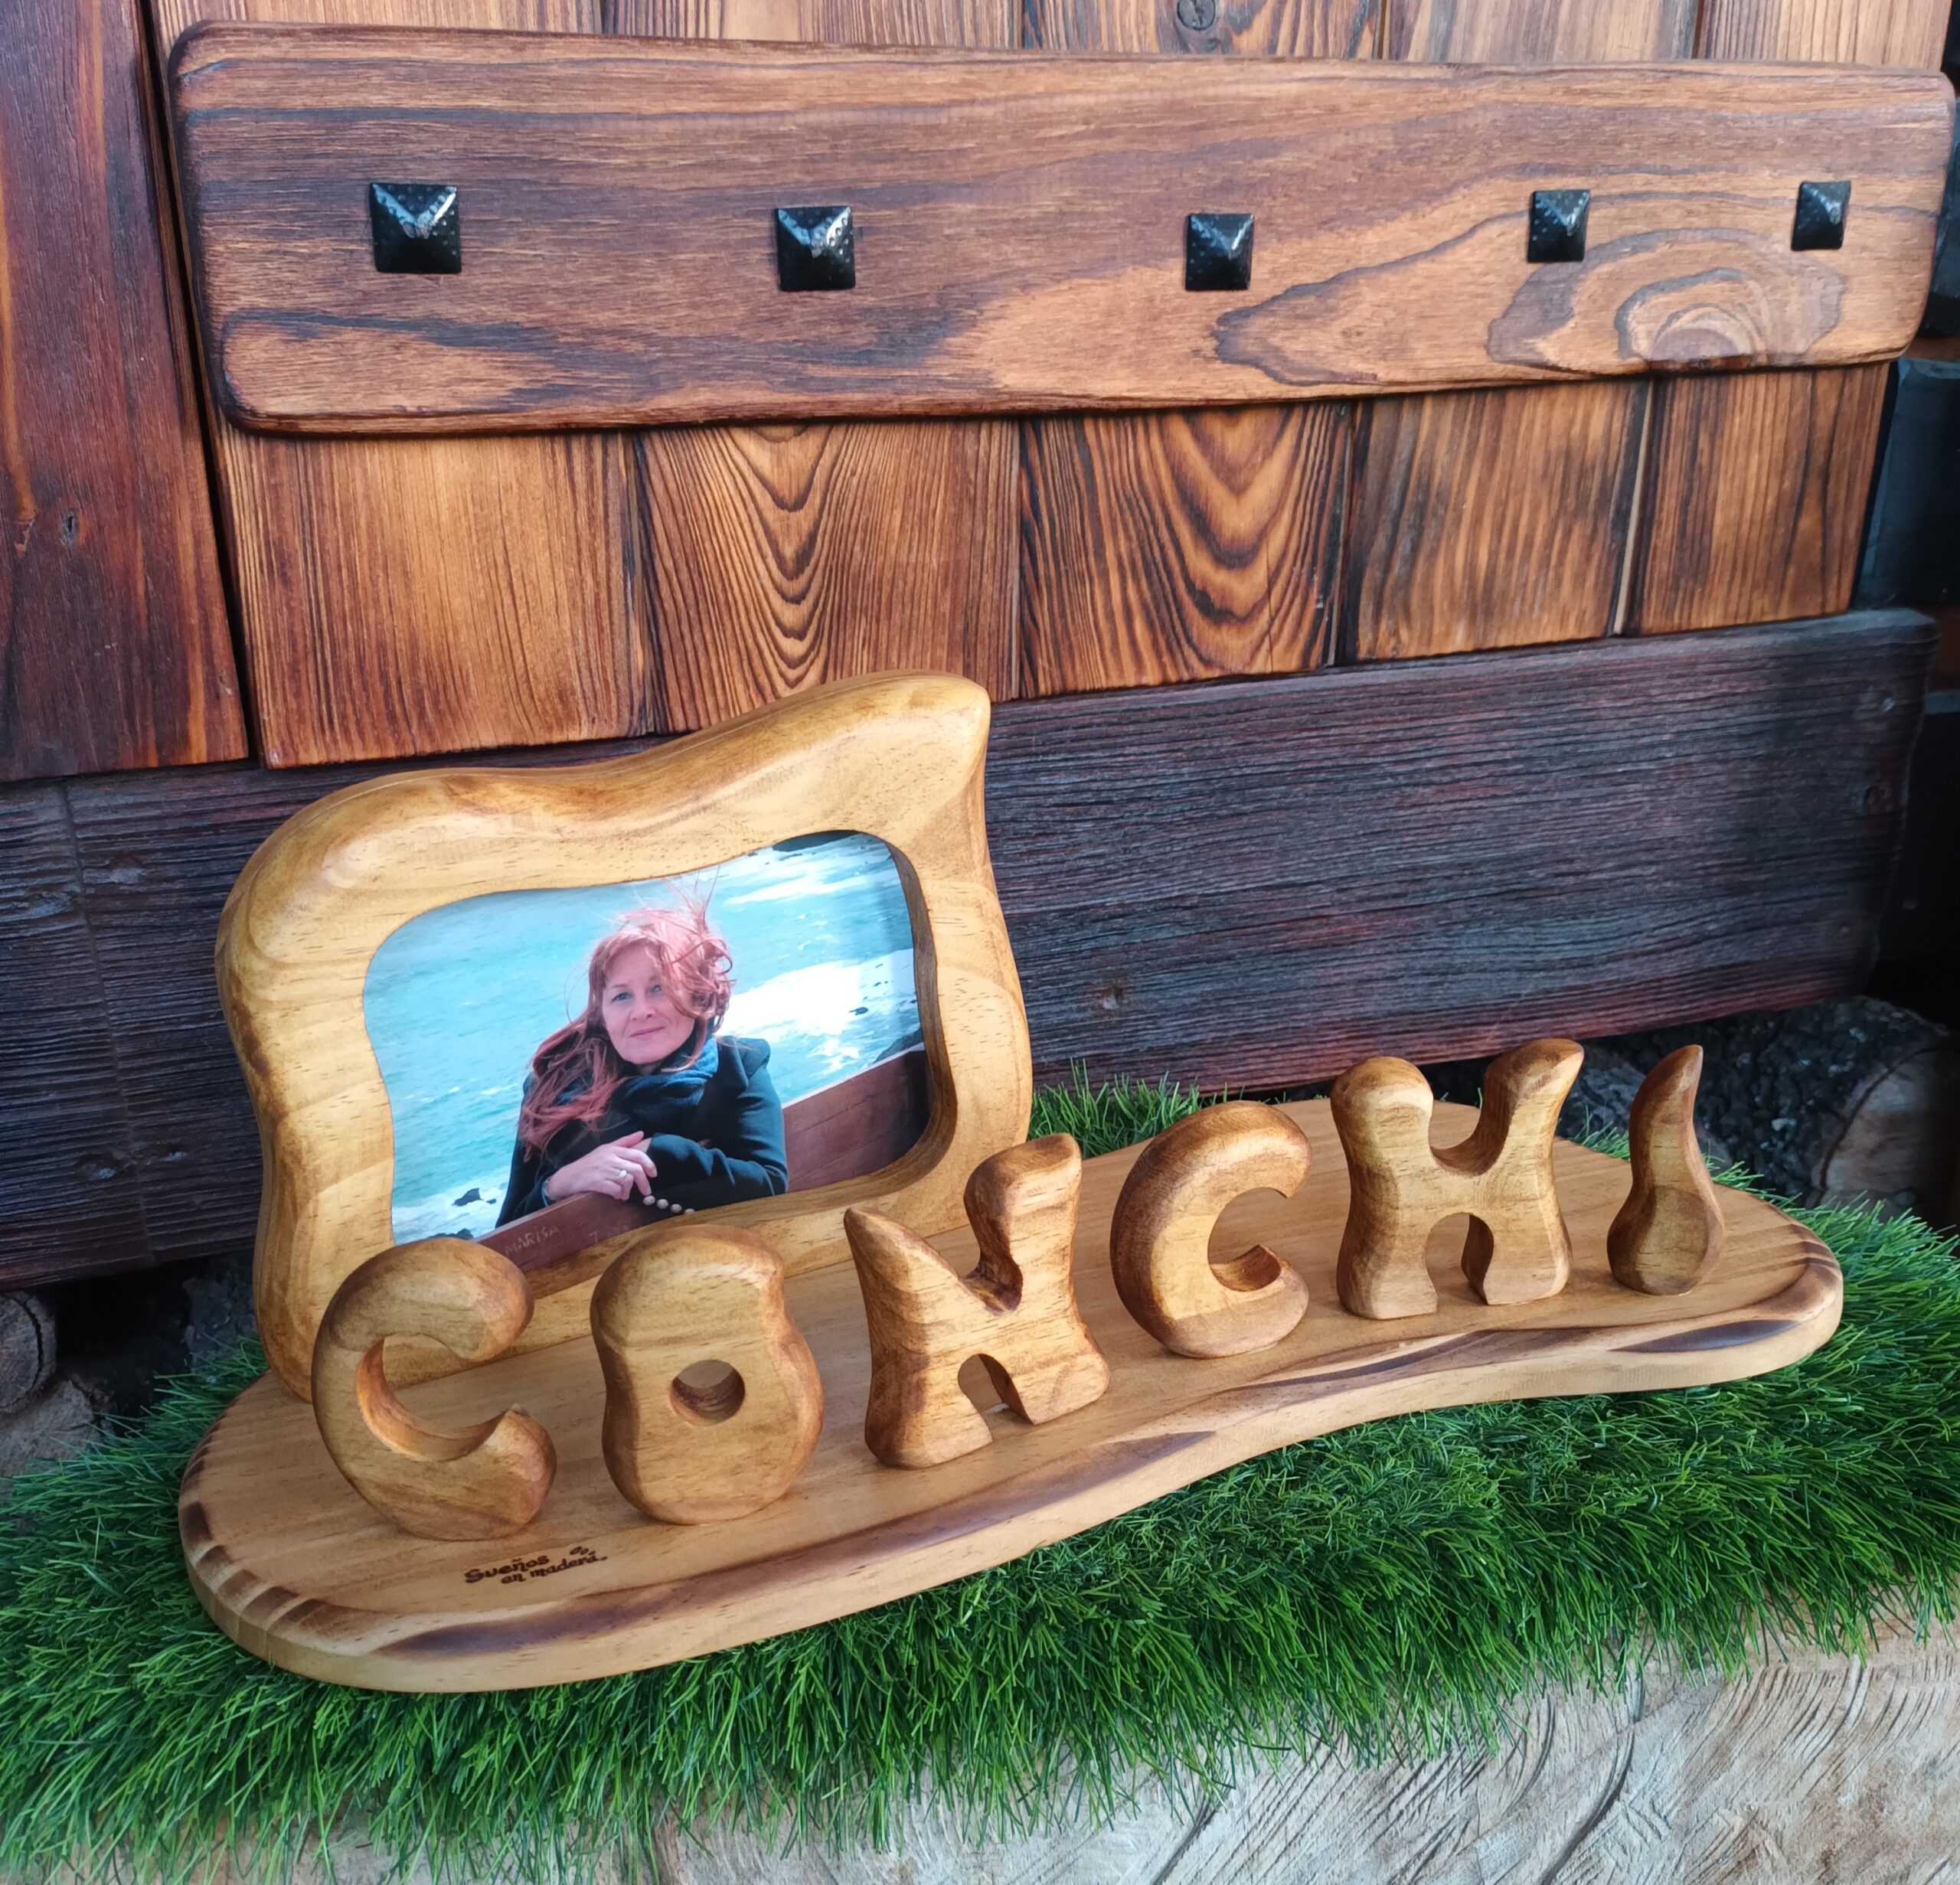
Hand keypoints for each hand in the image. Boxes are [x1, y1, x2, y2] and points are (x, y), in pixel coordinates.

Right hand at [541, 1132, 656, 1204]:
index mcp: (613, 1149)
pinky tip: (616, 1196)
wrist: (567, 1177)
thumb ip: (624, 1142)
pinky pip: (616, 1190)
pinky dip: (619, 1195)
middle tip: (646, 1192)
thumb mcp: (606, 1149)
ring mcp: (603, 1170)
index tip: (654, 1175)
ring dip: (628, 1190)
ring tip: (624, 1194)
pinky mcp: (597, 1182)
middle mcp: (610, 1158)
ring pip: (627, 1180)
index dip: (649, 1164)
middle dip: (644, 1182)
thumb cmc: (589, 1164)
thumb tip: (641, 1134)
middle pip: (636, 1169)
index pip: (638, 1154)